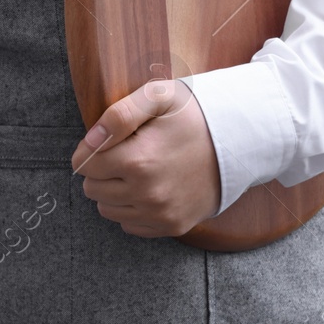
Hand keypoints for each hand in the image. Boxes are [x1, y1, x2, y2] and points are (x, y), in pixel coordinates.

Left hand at [71, 78, 221, 237]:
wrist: (240, 141)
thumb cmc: (195, 115)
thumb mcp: (158, 98)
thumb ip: (118, 115)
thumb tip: (90, 141)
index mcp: (138, 160)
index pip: (83, 164)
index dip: (91, 149)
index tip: (110, 141)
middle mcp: (147, 194)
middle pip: (92, 189)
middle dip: (101, 170)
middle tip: (127, 153)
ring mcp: (161, 214)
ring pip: (107, 209)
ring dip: (114, 191)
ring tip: (139, 170)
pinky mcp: (172, 226)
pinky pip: (129, 224)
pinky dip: (132, 208)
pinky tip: (151, 188)